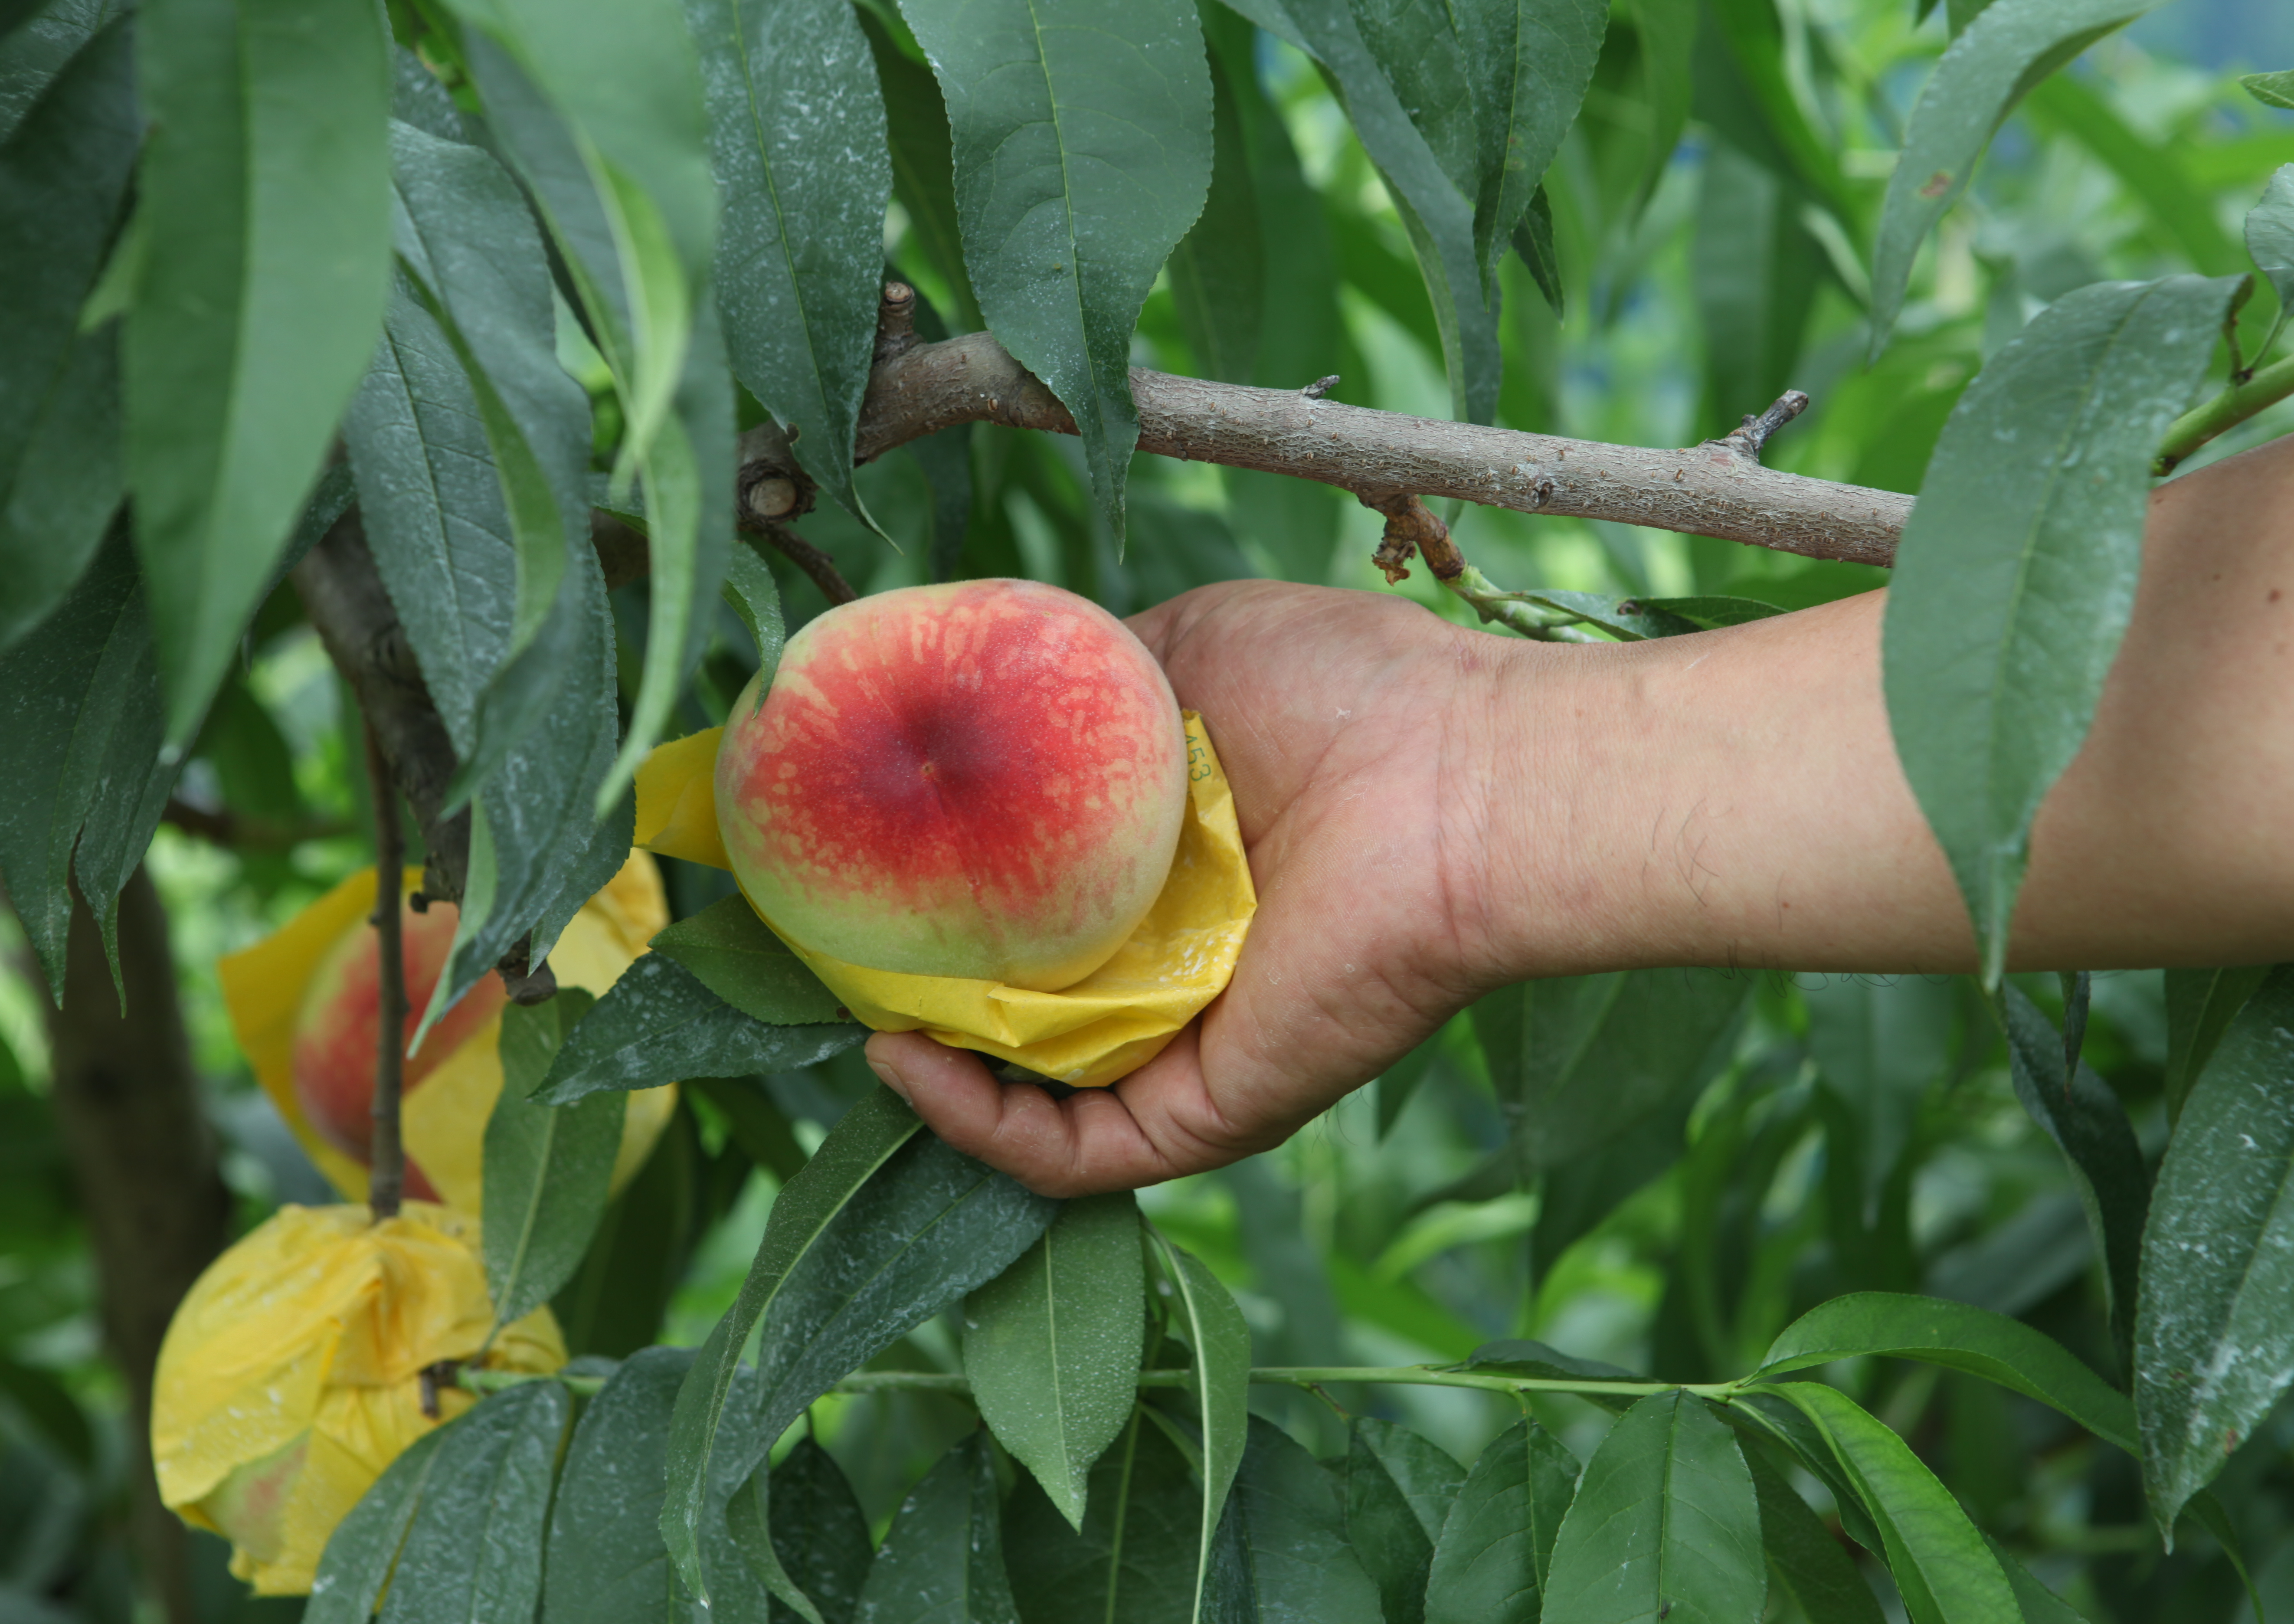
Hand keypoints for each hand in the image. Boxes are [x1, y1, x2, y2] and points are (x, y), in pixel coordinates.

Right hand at [864, 580, 1527, 1195]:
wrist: (1467, 776)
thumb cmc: (1353, 693)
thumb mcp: (1188, 651)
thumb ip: (1089, 675)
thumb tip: (991, 680)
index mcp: (1169, 873)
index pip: (1035, 912)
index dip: (942, 901)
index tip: (856, 867)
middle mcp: (1174, 971)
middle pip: (1018, 1014)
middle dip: (917, 996)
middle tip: (827, 951)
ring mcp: (1189, 1050)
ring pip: (1028, 1101)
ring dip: (928, 1072)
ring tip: (847, 1012)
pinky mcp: (1211, 1109)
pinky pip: (1071, 1151)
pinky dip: (976, 1123)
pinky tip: (905, 1063)